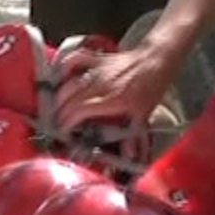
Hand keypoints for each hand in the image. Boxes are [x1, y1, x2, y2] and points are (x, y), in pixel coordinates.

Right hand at [52, 41, 178, 131]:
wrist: (156, 61)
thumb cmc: (151, 87)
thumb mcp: (143, 114)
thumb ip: (133, 136)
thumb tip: (130, 155)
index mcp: (112, 100)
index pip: (80, 111)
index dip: (67, 122)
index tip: (63, 131)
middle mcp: (101, 85)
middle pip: (70, 98)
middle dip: (59, 113)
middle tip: (57, 123)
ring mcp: (98, 70)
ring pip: (69, 82)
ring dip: (60, 96)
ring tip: (57, 107)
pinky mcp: (98, 59)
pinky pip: (76, 59)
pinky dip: (65, 66)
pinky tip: (62, 76)